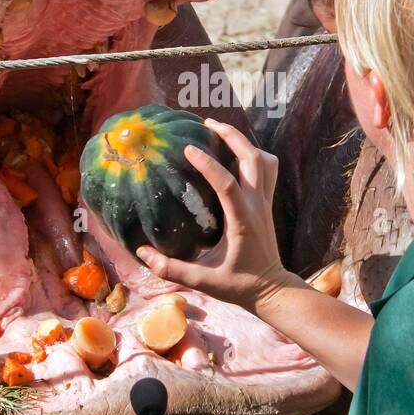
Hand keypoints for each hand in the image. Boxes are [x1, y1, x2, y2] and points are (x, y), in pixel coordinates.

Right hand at [135, 119, 305, 313]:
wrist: (271, 290)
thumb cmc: (238, 285)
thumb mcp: (203, 281)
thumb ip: (172, 269)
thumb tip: (142, 253)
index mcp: (242, 221)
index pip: (227, 184)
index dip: (209, 165)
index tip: (189, 148)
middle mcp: (256, 206)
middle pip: (253, 159)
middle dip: (232, 137)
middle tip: (207, 124)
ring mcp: (265, 203)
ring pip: (265, 161)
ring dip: (245, 143)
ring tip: (221, 132)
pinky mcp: (266, 204)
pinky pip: (267, 170)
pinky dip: (253, 155)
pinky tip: (234, 154)